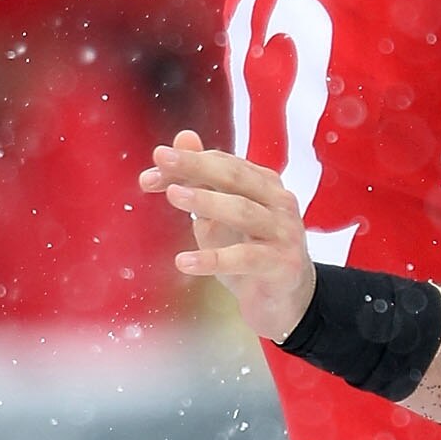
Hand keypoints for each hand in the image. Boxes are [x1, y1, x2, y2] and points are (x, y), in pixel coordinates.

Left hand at [140, 130, 315, 341]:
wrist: (285, 302)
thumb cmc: (250, 252)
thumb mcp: (220, 214)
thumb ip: (203, 178)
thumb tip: (183, 137)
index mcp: (264, 184)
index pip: (224, 164)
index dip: (189, 161)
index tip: (155, 163)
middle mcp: (279, 202)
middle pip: (235, 177)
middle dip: (196, 166)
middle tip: (162, 160)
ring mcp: (284, 233)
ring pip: (243, 211)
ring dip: (207, 201)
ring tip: (173, 196)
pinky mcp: (282, 265)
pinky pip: (245, 259)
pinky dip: (213, 259)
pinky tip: (184, 262)